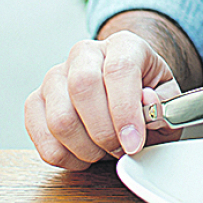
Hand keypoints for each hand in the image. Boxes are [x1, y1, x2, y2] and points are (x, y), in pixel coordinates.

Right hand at [24, 31, 184, 168]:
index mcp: (123, 44)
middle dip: (104, 132)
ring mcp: (55, 76)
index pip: (119, 69)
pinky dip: (66, 157)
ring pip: (60, 119)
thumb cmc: (145, 96)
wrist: (123, 92)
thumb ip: (163, 105)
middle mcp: (84, 54)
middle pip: (83, 88)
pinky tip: (84, 155)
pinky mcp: (35, 101)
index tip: (134, 143)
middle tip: (121, 149)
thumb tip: (147, 104)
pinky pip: (42, 138)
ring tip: (104, 151)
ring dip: (86, 149)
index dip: (126, 111)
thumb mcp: (167, 100)